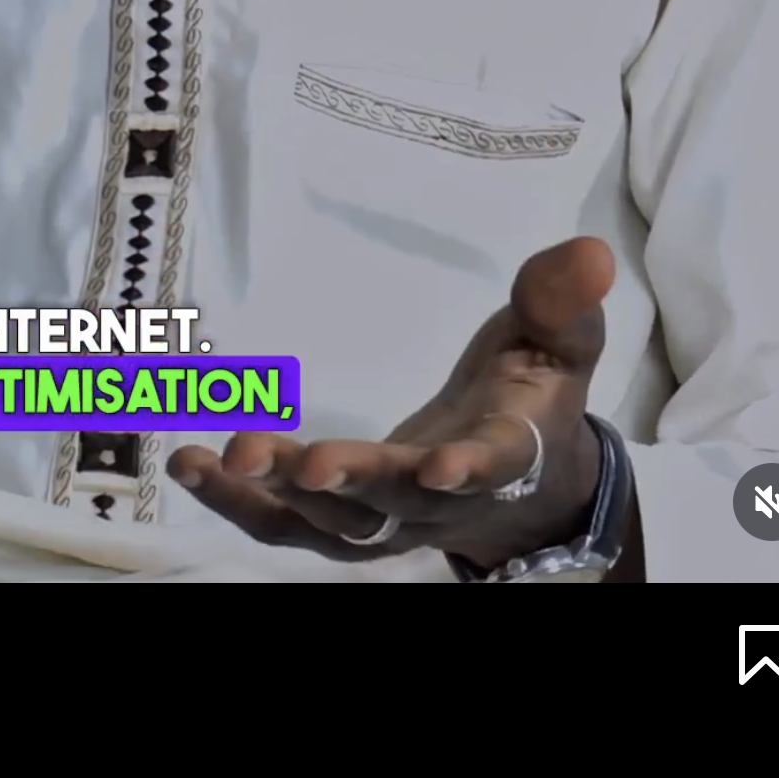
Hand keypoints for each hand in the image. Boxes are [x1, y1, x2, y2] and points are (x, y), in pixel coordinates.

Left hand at [168, 237, 625, 570]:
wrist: (524, 478)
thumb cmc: (534, 393)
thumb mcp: (560, 341)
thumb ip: (563, 302)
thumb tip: (588, 252)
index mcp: (506, 453)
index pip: (492, 468)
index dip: (467, 471)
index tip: (439, 467)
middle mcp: (442, 503)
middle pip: (392, 505)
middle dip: (347, 484)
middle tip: (301, 462)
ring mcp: (388, 521)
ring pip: (328, 524)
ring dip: (270, 497)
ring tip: (212, 458)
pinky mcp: (345, 523)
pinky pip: (285, 525)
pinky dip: (238, 501)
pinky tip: (190, 464)